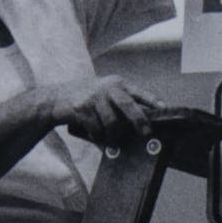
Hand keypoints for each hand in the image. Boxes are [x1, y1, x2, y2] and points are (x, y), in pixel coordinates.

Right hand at [48, 75, 165, 144]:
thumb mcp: (106, 95)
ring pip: (112, 123)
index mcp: (118, 84)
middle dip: (139, 120)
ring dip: (113, 135)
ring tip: (111, 139)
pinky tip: (94, 134)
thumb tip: (144, 126)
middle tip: (146, 133)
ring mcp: (94, 96)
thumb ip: (122, 105)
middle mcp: (107, 87)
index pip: (139, 92)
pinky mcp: (81, 107)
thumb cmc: (88, 100)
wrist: (56, 98)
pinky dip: (97, 135)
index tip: (165, 109)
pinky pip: (97, 129)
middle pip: (128, 105)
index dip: (153, 101)